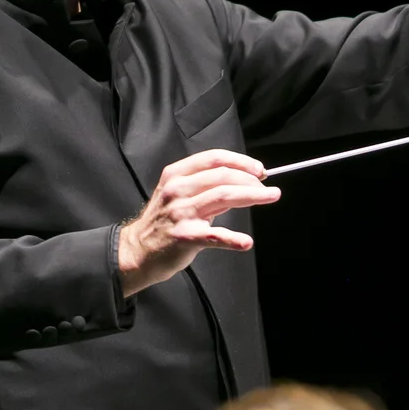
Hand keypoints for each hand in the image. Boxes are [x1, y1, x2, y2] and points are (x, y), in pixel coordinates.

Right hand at [117, 149, 279, 297]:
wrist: (137, 251)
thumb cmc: (162, 222)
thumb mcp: (177, 196)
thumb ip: (206, 189)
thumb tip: (241, 185)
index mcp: (176, 175)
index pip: (214, 158)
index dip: (241, 161)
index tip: (259, 169)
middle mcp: (177, 190)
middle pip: (223, 176)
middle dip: (251, 180)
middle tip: (269, 189)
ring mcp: (181, 213)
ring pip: (223, 197)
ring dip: (253, 196)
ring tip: (271, 196)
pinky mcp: (185, 237)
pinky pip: (215, 236)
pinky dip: (233, 239)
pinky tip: (246, 242)